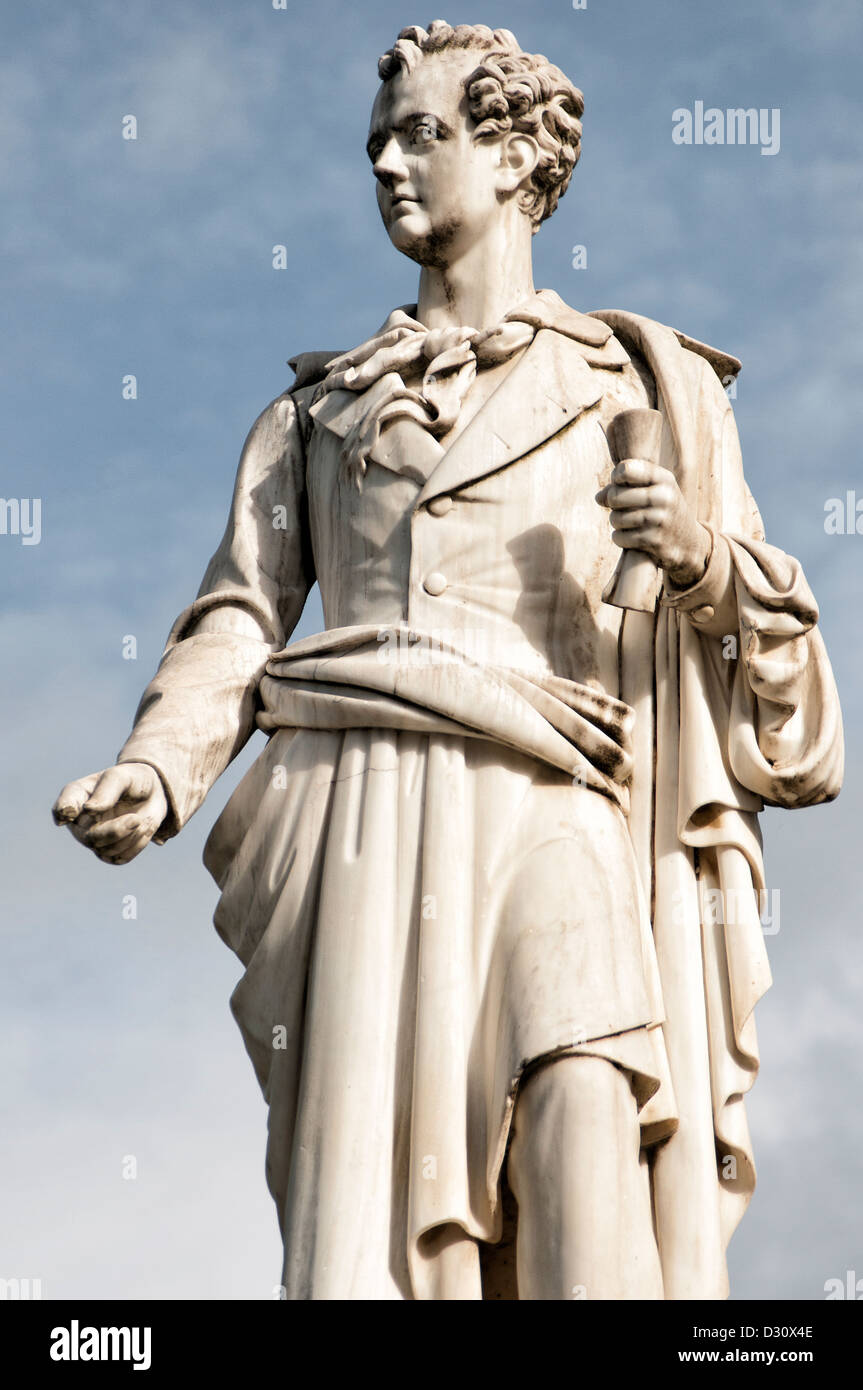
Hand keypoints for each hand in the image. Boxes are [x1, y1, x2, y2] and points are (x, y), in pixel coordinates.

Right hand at [52, 763, 167, 865]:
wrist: (152, 793)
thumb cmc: (131, 780)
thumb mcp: (122, 777)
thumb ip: (106, 790)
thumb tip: (89, 810)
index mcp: (77, 796)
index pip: (63, 807)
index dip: (64, 811)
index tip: (69, 812)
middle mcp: (80, 820)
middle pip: (88, 838)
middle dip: (114, 832)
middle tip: (136, 819)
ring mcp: (93, 838)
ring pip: (106, 851)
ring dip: (130, 836)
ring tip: (140, 818)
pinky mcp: (109, 851)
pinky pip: (120, 858)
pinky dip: (136, 845)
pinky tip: (142, 829)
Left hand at [596, 458, 711, 588]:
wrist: (688, 542)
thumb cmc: (663, 510)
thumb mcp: (652, 491)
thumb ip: (623, 488)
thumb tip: (598, 498)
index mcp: (664, 478)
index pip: (626, 469)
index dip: (616, 477)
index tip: (621, 484)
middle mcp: (664, 496)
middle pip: (615, 496)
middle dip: (612, 503)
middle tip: (621, 507)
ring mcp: (660, 519)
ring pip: (616, 518)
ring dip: (615, 522)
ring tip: (625, 522)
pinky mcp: (654, 541)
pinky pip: (620, 537)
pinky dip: (619, 538)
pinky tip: (629, 536)